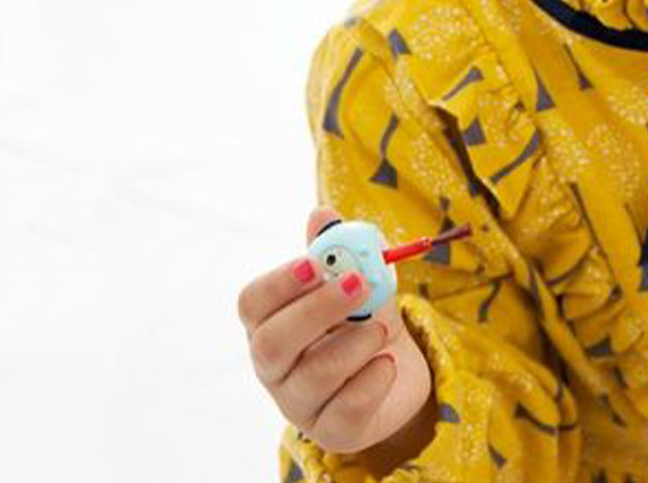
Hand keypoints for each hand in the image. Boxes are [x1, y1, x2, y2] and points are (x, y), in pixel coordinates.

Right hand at [237, 207, 433, 456]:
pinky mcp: (334, 431)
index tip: (314, 263)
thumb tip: (322, 215)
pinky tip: (387, 362)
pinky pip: (346, 411)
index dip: (279, 283)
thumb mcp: (358, 278)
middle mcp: (275, 366)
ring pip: (313, 377)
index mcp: (271, 321)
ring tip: (383, 325)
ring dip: (355, 343)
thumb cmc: (362, 317)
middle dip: (317, 310)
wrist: (395, 368)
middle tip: (360, 284)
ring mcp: (300, 403)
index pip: (253, 303)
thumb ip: (341, 250)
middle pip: (273, 344)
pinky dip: (372, 381)